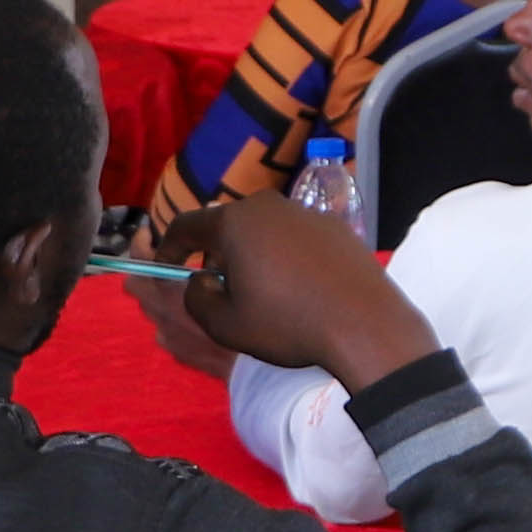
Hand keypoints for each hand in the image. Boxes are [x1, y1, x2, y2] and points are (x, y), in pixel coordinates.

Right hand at [189, 187, 441, 389]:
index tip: (166, 269)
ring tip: (263, 293)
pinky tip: (300, 289)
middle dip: (215, 254)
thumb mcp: (226, 324)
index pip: (186, 225)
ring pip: (264, 230)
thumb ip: (196, 297)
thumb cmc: (288, 324)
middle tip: (220, 289)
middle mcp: (269, 206)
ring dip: (253, 255)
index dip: (168, 248)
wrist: (365, 324)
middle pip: (227, 226)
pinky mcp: (335, 226)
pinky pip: (296, 237)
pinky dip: (286, 257)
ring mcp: (305, 212)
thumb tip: (200, 279)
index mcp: (235, 223)